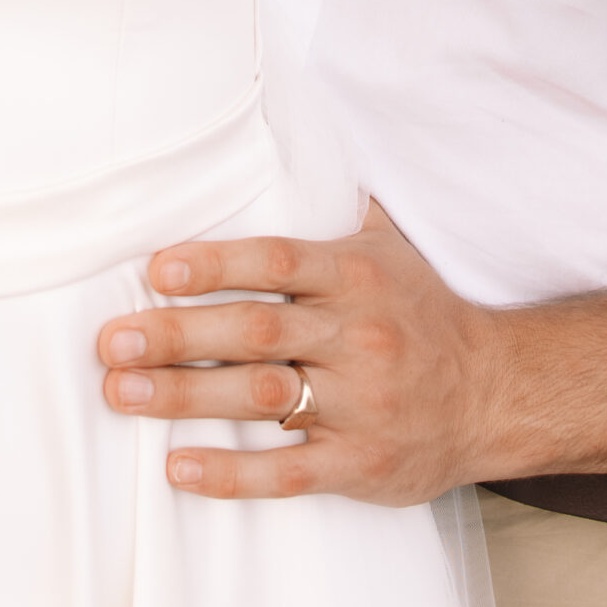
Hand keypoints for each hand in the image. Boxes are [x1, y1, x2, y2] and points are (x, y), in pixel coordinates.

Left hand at [97, 201, 494, 502]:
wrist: (495, 391)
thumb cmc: (422, 311)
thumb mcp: (388, 245)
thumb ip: (333, 203)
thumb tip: (285, 134)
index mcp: (355, 276)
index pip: (275, 262)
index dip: (215, 264)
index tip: (156, 270)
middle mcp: (357, 335)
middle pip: (254, 332)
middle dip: (176, 336)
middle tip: (111, 342)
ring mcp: (361, 403)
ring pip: (261, 398)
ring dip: (184, 397)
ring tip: (121, 394)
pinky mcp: (362, 463)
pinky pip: (288, 471)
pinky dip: (230, 471)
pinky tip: (178, 466)